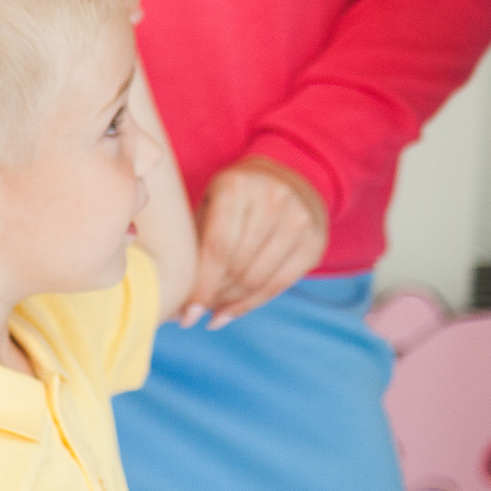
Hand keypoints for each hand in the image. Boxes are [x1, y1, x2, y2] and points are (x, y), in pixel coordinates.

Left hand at [184, 156, 327, 328]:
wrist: (289, 177)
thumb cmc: (234, 195)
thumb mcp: (210, 201)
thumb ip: (194, 239)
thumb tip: (174, 289)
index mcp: (236, 186)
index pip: (218, 247)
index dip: (201, 285)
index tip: (186, 313)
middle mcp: (273, 201)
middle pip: (238, 267)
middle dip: (213, 296)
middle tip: (193, 313)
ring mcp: (299, 221)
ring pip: (259, 280)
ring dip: (230, 303)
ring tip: (210, 313)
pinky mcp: (316, 242)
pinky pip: (280, 284)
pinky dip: (252, 303)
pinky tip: (231, 312)